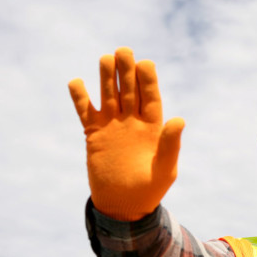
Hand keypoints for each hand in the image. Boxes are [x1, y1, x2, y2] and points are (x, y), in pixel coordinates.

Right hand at [68, 47, 184, 220]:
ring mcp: (112, 125)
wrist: (124, 205)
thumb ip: (170, 144)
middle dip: (127, 71)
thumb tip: (179, 120)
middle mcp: (132, 120)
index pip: (150, 97)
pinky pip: (85, 111)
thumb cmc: (150, 189)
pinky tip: (76, 82)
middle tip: (124, 51)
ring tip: (105, 59)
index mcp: (152, 126)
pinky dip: (80, 97)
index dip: (148, 80)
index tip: (145, 64)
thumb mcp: (164, 169)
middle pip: (129, 90)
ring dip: (107, 77)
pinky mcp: (94, 133)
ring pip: (109, 95)